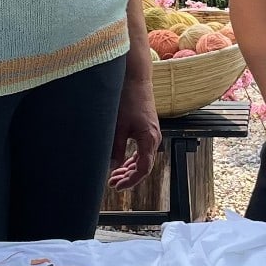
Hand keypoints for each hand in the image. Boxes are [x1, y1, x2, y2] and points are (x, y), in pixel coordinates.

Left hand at [107, 76, 160, 190]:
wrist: (135, 79)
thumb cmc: (128, 99)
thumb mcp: (118, 126)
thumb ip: (116, 148)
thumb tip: (112, 167)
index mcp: (149, 139)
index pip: (143, 169)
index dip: (131, 181)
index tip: (116, 186)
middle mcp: (153, 139)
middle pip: (143, 167)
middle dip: (128, 177)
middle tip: (111, 183)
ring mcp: (151, 134)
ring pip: (142, 159)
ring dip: (129, 169)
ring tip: (114, 176)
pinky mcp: (146, 130)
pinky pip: (141, 151)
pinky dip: (132, 159)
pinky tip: (121, 163)